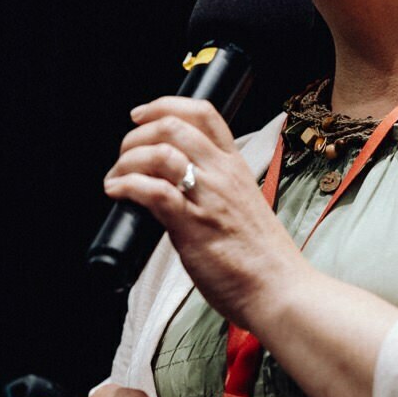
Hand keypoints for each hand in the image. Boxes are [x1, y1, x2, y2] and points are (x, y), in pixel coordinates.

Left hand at [102, 98, 301, 328]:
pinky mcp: (193, 227)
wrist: (280, 291)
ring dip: (128, 160)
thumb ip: (215, 191)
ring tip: (117, 178)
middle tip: (124, 155)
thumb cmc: (263, 258)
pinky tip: (118, 193)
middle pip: (174, 126)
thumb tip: (177, 188)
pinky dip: (128, 186)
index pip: (203, 113)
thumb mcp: (243, 206)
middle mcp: (222, 175)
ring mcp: (208, 199)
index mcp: (236, 167)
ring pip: (161, 153)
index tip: (141, 115)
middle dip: (137, 135)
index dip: (165, 106)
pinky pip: (153, 191)